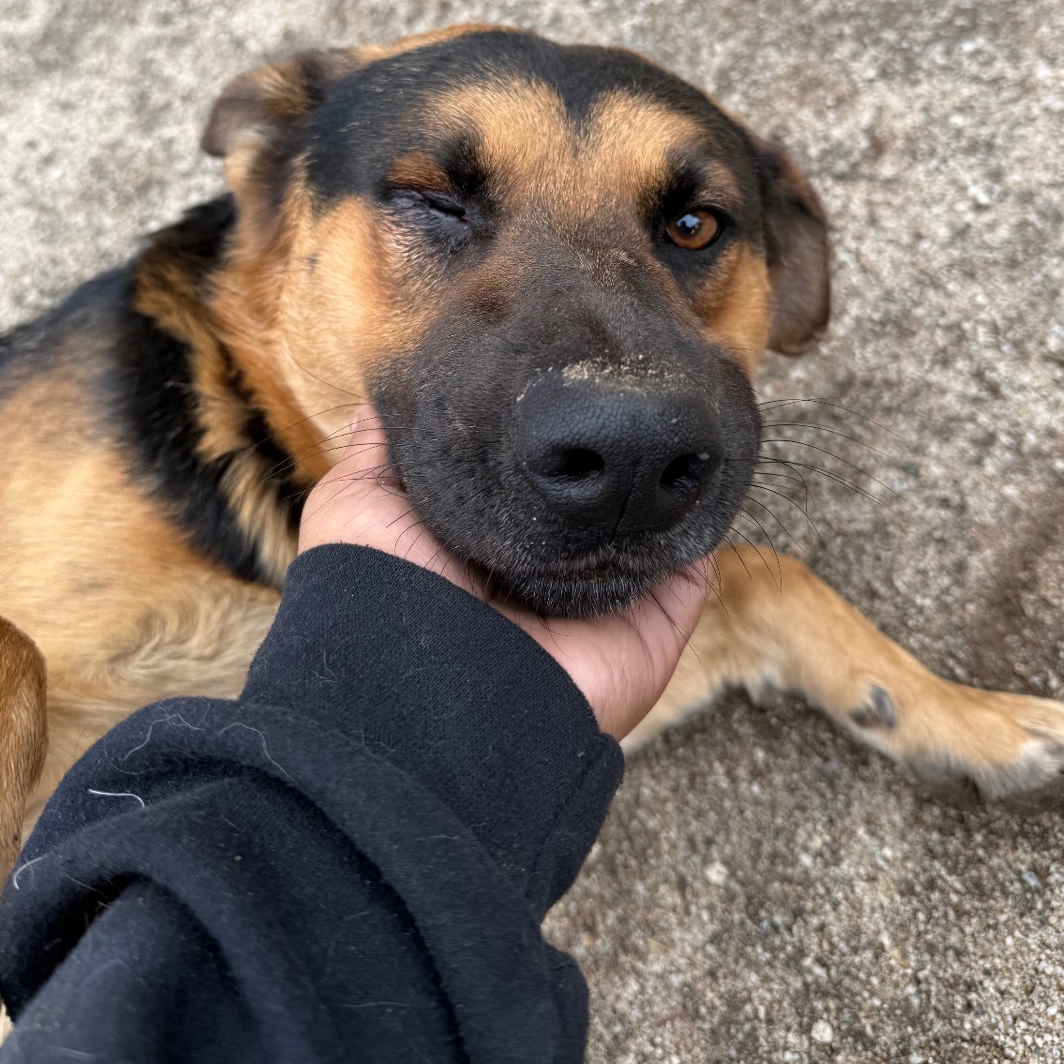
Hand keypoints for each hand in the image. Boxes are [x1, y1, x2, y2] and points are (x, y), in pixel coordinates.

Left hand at [299, 408, 711, 740]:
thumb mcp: (359, 508)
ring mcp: (601, 602)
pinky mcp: (648, 629)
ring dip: (661, 482)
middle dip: (609, 457)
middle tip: (627, 386)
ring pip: (648, 532)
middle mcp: (544, 575)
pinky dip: (701, 526)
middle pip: (593, 507)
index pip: (529, 485)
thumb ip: (379, 455)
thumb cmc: (381, 592)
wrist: (428, 689)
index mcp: (482, 549)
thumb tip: (384, 399)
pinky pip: (690, 571)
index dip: (545, 438)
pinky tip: (705, 468)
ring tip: (675, 415)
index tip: (561, 374)